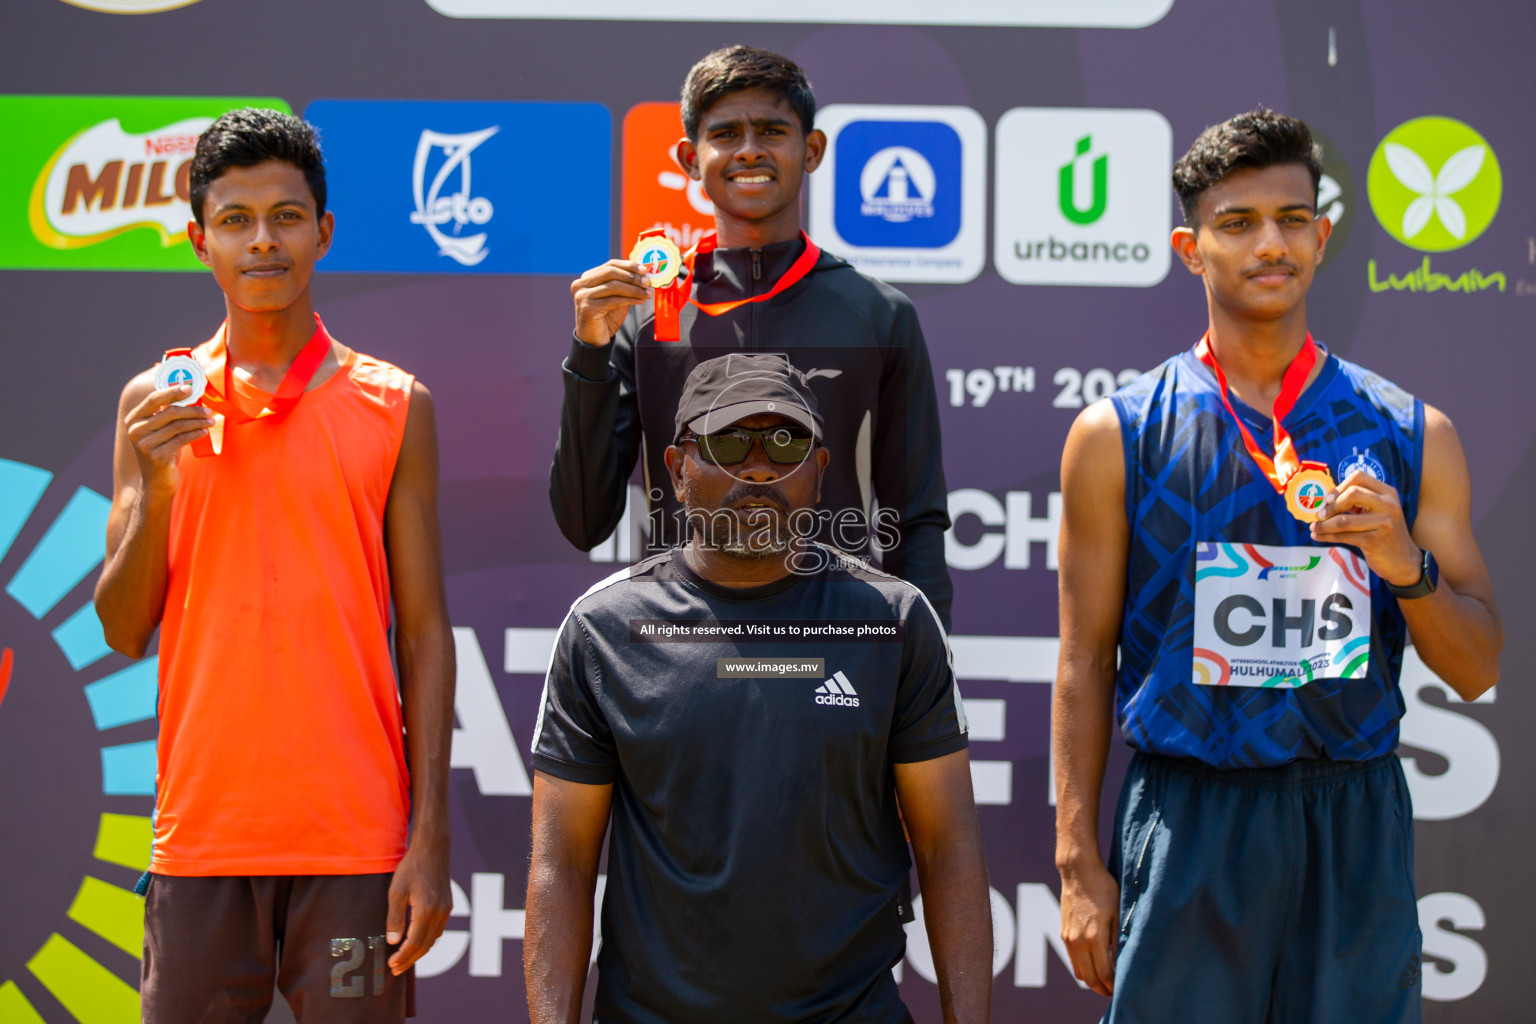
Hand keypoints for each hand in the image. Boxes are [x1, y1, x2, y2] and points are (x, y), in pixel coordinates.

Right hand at [125, 385, 213, 497]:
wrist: (156, 483)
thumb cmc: (163, 452)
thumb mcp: (161, 432)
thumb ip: (168, 414)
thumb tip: (190, 393)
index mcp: (134, 419)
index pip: (153, 399)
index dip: (172, 391)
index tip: (190, 388)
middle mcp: (135, 430)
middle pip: (170, 412)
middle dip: (192, 409)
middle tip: (208, 410)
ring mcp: (145, 444)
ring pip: (178, 426)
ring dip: (198, 421)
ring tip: (211, 421)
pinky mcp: (157, 456)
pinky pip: (182, 439)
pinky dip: (195, 433)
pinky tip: (204, 431)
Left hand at [385, 839, 450, 975]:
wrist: (433, 849)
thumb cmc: (412, 868)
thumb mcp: (396, 892)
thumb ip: (395, 918)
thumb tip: (392, 941)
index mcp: (426, 911)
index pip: (414, 942)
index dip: (403, 956)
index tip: (391, 965)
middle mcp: (440, 913)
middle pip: (425, 945)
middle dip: (410, 959)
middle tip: (396, 969)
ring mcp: (446, 909)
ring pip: (433, 939)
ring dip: (419, 952)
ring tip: (405, 959)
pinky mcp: (447, 905)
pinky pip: (438, 930)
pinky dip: (427, 941)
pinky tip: (418, 941)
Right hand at [571, 259, 653, 345]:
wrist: (595, 340)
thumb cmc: (606, 317)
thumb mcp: (616, 297)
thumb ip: (625, 285)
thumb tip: (644, 274)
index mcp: (587, 278)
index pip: (610, 265)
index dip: (629, 265)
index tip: (645, 269)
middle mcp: (581, 284)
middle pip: (610, 272)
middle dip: (632, 276)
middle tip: (647, 281)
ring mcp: (582, 296)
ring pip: (613, 286)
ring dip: (634, 289)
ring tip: (648, 293)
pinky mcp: (588, 308)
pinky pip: (614, 300)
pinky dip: (630, 299)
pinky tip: (640, 300)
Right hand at [1059, 859, 1119, 996]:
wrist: (1078, 872)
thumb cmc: (1103, 889)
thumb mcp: (1117, 914)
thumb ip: (1117, 942)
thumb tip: (1120, 965)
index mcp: (1094, 937)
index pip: (1103, 973)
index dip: (1113, 985)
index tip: (1122, 989)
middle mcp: (1078, 941)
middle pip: (1088, 978)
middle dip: (1102, 989)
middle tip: (1114, 991)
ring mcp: (1068, 938)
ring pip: (1078, 972)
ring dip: (1091, 981)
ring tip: (1105, 981)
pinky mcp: (1063, 933)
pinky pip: (1072, 959)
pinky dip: (1082, 968)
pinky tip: (1093, 964)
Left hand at [1310, 470, 1421, 586]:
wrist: (1404, 561)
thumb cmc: (1384, 533)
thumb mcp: (1379, 511)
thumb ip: (1359, 502)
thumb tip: (1324, 500)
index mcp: (1388, 493)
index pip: (1359, 477)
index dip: (1339, 487)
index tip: (1327, 499)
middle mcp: (1388, 505)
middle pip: (1352, 494)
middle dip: (1331, 505)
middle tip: (1319, 515)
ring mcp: (1383, 523)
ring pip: (1343, 520)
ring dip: (1323, 525)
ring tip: (1314, 527)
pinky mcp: (1375, 541)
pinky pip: (1344, 536)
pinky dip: (1326, 536)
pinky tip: (1318, 536)